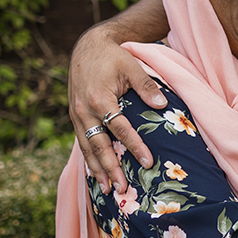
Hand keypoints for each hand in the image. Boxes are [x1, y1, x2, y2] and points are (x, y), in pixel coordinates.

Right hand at [69, 24, 166, 193]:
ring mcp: (76, 115)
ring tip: (107, 190)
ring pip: (87, 148)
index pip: (119, 128)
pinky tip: (95, 173)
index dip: (134, 146)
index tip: (147, 162)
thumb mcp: (132, 66)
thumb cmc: (113, 56)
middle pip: (99, 146)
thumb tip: (163, 105)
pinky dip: (89, 159)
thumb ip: (147, 86)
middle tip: (123, 189)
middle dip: (111, 169)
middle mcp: (84, 110)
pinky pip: (82, 142)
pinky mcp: (74, 117)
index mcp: (100, 98)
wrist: (86, 47)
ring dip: (97, 170)